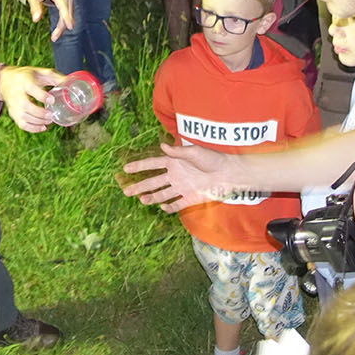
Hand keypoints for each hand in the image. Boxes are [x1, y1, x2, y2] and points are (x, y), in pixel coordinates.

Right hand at [0, 65, 63, 131]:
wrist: (5, 80)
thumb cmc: (27, 76)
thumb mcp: (40, 72)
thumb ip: (55, 77)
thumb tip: (71, 83)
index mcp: (25, 81)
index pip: (31, 89)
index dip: (42, 96)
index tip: (52, 100)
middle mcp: (17, 94)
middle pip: (26, 106)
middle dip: (40, 113)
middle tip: (51, 115)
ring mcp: (13, 105)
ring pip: (23, 117)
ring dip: (38, 122)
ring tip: (49, 121)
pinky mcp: (13, 114)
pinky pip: (21, 124)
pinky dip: (33, 128)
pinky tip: (43, 127)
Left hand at [26, 0, 73, 40]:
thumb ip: (34, 7)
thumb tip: (36, 20)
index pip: (63, 6)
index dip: (66, 17)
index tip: (70, 27)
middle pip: (67, 12)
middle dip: (62, 26)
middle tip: (53, 38)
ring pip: (69, 13)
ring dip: (63, 25)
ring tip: (54, 36)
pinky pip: (68, 11)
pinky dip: (64, 19)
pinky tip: (59, 28)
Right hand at [120, 143, 234, 211]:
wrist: (229, 174)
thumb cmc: (213, 159)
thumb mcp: (195, 152)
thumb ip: (178, 152)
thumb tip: (162, 146)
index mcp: (174, 161)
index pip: (153, 164)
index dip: (139, 166)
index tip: (126, 169)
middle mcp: (175, 175)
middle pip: (153, 182)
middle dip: (139, 186)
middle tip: (126, 191)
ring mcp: (182, 187)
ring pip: (162, 194)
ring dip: (151, 197)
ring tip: (142, 200)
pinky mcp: (190, 198)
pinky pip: (177, 204)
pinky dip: (170, 207)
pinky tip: (163, 208)